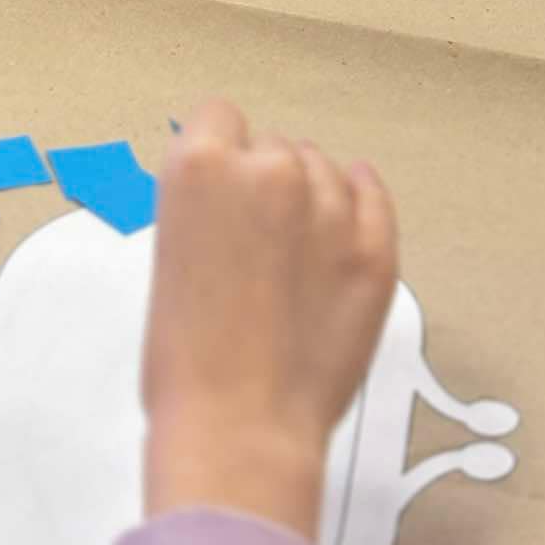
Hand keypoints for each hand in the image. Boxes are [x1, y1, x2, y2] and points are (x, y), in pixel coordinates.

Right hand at [142, 99, 397, 538]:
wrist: (238, 428)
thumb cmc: (187, 356)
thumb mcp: (169, 249)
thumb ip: (205, 201)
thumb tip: (232, 188)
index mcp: (202, 165)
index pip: (219, 116)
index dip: (220, 151)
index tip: (224, 181)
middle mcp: (268, 170)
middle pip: (273, 146)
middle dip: (264, 181)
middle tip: (255, 239)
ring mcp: (329, 208)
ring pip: (322, 168)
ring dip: (310, 194)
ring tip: (294, 252)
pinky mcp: (375, 249)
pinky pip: (374, 194)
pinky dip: (363, 194)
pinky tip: (355, 195)